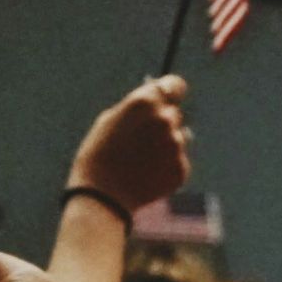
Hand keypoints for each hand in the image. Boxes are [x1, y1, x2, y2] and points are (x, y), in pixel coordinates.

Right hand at [67, 76, 191, 212]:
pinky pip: (178, 161)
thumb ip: (138, 107)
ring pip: (178, 138)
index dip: (172, 91)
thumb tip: (158, 96)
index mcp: (145, 102)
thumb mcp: (111, 120)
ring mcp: (176, 145)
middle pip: (174, 114)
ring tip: (139, 160)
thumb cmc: (99, 154)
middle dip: (162, 123)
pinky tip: (146, 174)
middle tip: (140, 140)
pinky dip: (166, 166)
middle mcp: (166, 119)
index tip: (171, 96)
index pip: (176, 85)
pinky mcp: (182, 168)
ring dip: (165, 145)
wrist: (102, 196)